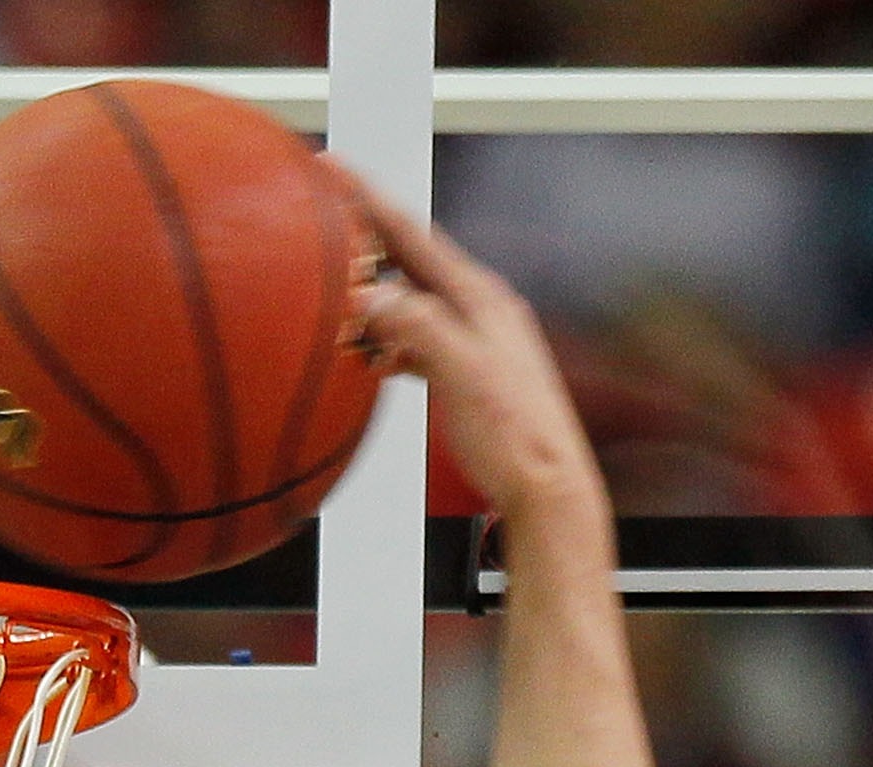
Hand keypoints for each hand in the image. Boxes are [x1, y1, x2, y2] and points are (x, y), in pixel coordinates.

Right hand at [328, 163, 609, 532]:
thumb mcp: (461, 373)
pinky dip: (390, 342)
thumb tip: (370, 295)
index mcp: (480, 298)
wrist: (549, 491)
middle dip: (366, 243)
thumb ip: (416, 326)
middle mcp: (481, 311)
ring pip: (413, 303)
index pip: (413, 233)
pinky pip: (420, 342)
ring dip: (374, 301)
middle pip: (412, 261)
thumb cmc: (516, 439)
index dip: (368, 198)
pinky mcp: (472, 375)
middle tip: (323, 229)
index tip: (331, 169)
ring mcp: (477, 342)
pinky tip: (374, 357)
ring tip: (338, 305)